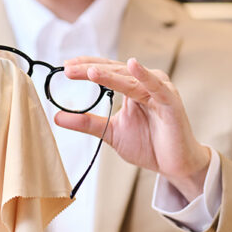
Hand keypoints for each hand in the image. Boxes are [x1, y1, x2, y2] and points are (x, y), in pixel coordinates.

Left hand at [56, 57, 211, 201]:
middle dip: (90, 70)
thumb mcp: (111, 132)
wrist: (174, 165)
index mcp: (131, 87)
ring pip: (129, 79)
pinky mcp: (170, 102)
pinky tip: (132, 65)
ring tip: (89, 72)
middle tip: (68, 69)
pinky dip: (144, 76)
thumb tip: (57, 116)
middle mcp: (145, 83)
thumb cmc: (148, 145)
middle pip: (114, 71)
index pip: (105, 70)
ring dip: (109, 74)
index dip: (86, 66)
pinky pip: (156, 86)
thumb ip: (86, 122)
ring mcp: (159, 90)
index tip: (64, 66)